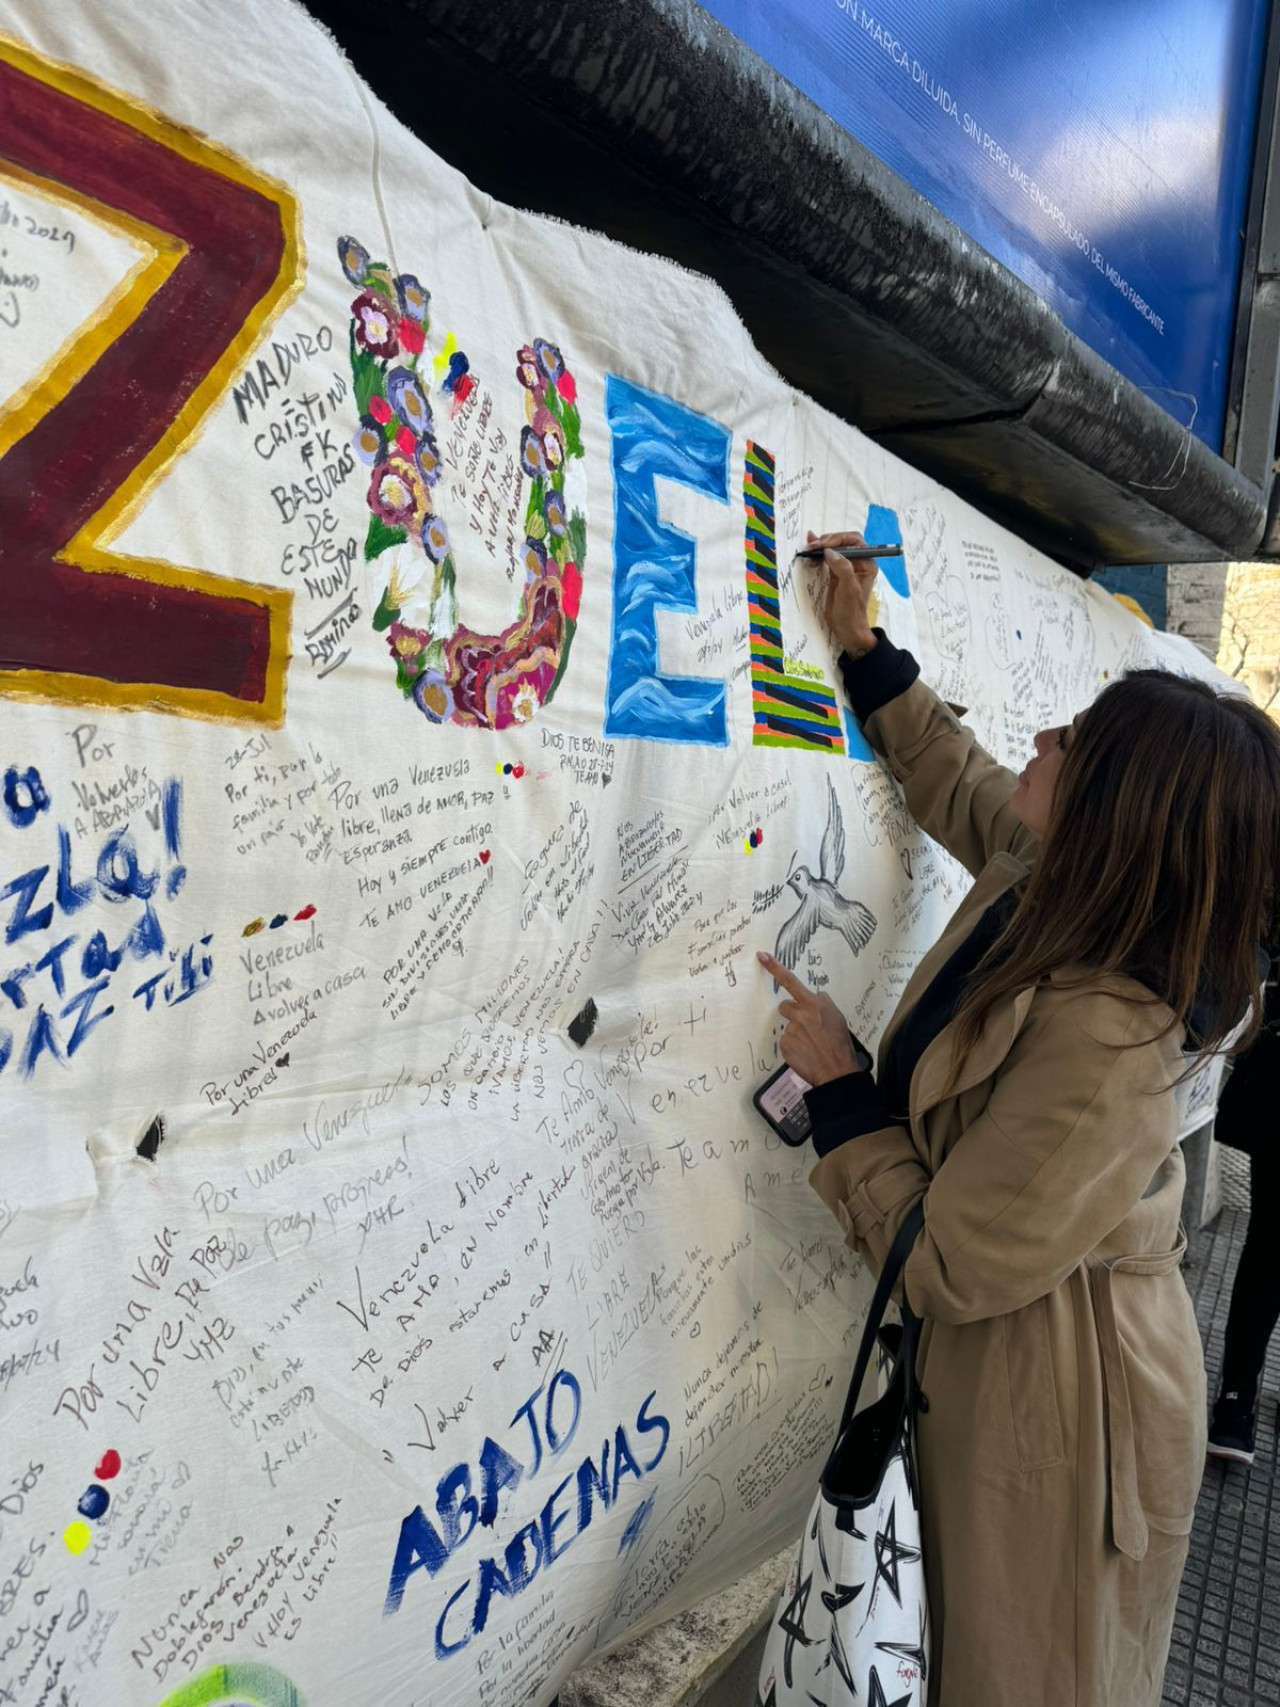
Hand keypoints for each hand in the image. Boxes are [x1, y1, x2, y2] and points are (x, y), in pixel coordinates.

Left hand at [757, 951, 863, 1085]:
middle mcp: (800, 1014)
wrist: (836, 1070)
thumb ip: (822, 1003)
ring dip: (798, 1033)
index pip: (790, 981)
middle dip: (794, 1014)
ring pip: (789, 1026)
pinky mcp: (785, 1045)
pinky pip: (787, 1041)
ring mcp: (790, 1030)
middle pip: (786, 1006)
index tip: (762, 956)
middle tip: (809, 1028)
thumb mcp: (837, 1016)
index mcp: (814, 1004)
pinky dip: (795, 1046)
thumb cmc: (840, 1044)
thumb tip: (815, 997)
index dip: (775, 967)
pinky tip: (807, 1052)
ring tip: (813, 1044)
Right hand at [807, 529, 877, 656]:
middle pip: (842, 542)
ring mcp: (845, 567)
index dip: (838, 539)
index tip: (823, 545)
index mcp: (866, 563)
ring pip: (833, 549)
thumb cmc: (851, 611)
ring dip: (820, 546)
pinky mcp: (835, 574)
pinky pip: (826, 559)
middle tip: (813, 546)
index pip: (853, 541)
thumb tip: (829, 551)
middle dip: (827, 541)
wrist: (846, 628)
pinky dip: (817, 555)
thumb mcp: (848, 589)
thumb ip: (842, 568)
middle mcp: (858, 562)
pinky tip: (809, 553)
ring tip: (808, 549)